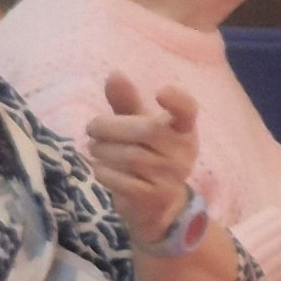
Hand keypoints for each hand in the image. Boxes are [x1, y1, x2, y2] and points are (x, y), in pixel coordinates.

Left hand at [87, 73, 202, 244]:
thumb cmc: (148, 156)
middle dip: (110, 126)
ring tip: (94, 148)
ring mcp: (170, 178)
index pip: (188, 111)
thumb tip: (114, 73)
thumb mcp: (140, 126)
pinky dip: (103, 171)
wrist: (158, 207)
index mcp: (183, 130)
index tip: (160, 91)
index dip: (178, 100)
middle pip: (146, 130)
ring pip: (129, 156)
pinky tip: (100, 167)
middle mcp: (183, 153)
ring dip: (102, 150)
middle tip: (92, 128)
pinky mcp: (153, 198)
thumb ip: (127, 102)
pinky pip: (120, 180)